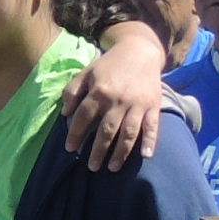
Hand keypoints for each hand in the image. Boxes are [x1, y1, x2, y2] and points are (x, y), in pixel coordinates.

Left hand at [61, 37, 166, 170]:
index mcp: (100, 91)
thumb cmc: (108, 65)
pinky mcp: (153, 105)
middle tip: (92, 167)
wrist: (139, 52)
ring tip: (112, 167)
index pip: (84, 117)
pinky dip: (150, 141)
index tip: (70, 148)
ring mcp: (138, 104)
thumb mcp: (86, 73)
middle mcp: (118, 100)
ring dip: (121, 152)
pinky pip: (153, 126)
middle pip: (106, 130)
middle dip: (98, 150)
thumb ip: (72, 92)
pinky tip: (146, 155)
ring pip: (129, 132)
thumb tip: (65, 114)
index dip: (75, 134)